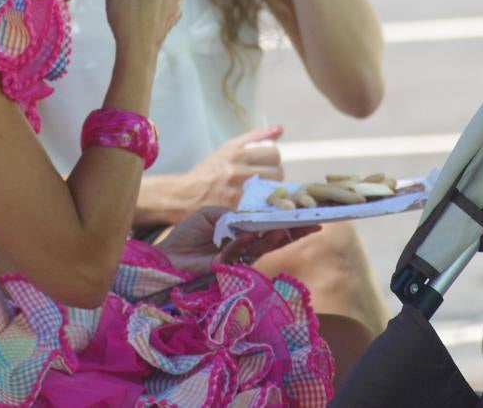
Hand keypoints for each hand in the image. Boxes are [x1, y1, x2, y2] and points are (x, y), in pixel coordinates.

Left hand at [156, 206, 318, 275]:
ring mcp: (239, 259)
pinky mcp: (229, 269)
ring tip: (288, 225)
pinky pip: (241, 252)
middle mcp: (245, 246)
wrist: (167, 256)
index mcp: (242, 232)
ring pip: (263, 247)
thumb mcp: (211, 215)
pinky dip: (245, 241)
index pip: (269, 226)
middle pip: (275, 239)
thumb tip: (253, 217)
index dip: (287, 221)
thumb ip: (234, 215)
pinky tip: (251, 233)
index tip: (306, 212)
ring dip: (276, 235)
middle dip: (294, 231)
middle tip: (314, 222)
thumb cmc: (187, 235)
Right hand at [176, 125, 284, 212]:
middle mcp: (238, 172)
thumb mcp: (228, 148)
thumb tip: (280, 128)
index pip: (274, 154)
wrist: (186, 196)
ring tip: (259, 193)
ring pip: (273, 191)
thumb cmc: (208, 171)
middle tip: (263, 181)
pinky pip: (263, 207)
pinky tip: (255, 205)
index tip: (265, 165)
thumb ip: (255, 137)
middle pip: (278, 173)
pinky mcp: (237, 212)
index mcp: (237, 154)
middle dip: (273, 177)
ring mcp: (238, 194)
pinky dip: (263, 206)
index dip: (272, 160)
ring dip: (270, 192)